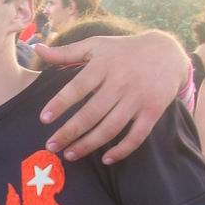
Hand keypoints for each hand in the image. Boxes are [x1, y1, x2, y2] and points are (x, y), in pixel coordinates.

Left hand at [35, 30, 188, 163]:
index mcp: (103, 66)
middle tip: (51, 146)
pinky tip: (105, 159)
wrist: (168, 52)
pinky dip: (122, 150)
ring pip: (110, 128)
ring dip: (89, 144)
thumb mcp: (95, 45)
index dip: (60, 103)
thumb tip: (37, 49)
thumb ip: (66, 52)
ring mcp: (138, 98)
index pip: (78, 87)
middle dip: (69, 132)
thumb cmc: (123, 51)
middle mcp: (120, 83)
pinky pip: (137, 136)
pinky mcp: (153, 111)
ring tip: (70, 154)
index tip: (43, 119)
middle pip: (91, 113)